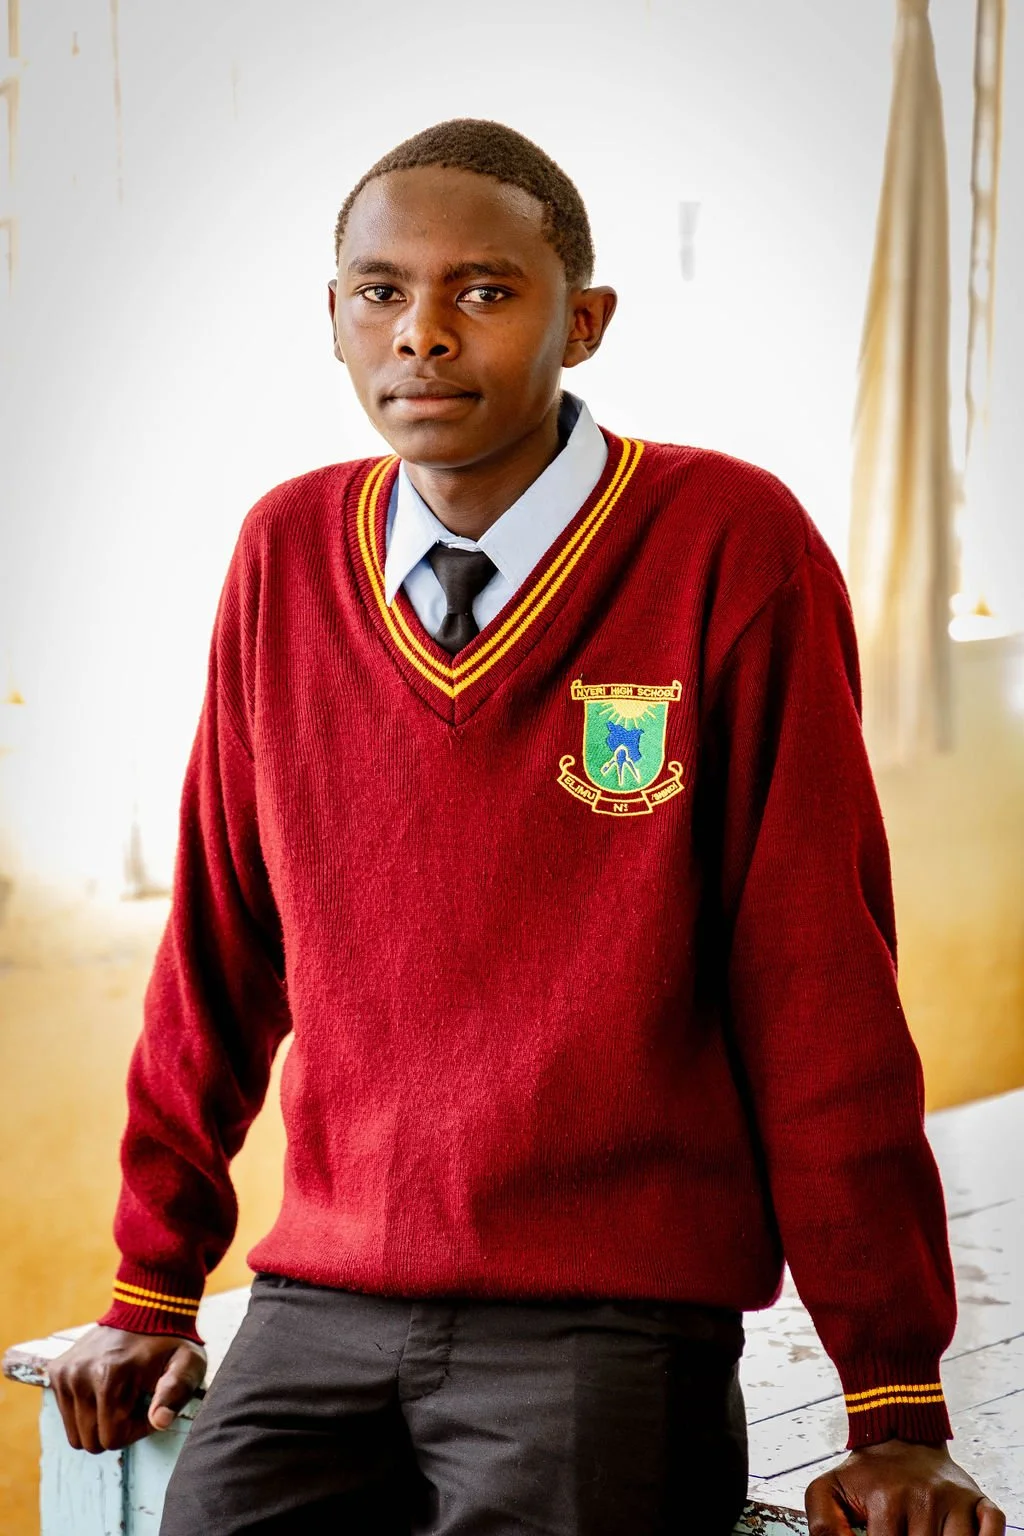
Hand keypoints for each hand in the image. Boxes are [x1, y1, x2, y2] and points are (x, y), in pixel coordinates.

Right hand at [47, 1325, 206, 1452]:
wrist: (147, 1307)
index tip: (149, 1408)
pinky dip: (85, 1409)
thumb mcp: (186, 1364)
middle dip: (115, 1429)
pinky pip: (66, 1414)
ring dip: (99, 1421)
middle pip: (90, 1440)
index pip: (112, 1438)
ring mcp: (66, 1372)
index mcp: (110, 1376)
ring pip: (76, 1432)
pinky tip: (105, 1388)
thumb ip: (176, 1393)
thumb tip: (160, 1421)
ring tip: (121, 1395)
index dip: (135, 1430)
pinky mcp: (58, 1370)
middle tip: (135, 1402)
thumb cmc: (170, 1342)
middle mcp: (80, 1374)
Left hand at [806, 1440, 1004, 1533]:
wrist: (899, 1432)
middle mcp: (925, 1498)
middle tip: (904, 1532)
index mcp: (887, 1499)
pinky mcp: (978, 1500)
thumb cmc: (866, 1473)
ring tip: (922, 1533)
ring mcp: (955, 1499)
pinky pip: (993, 1533)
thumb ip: (825, 1526)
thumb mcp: (828, 1490)